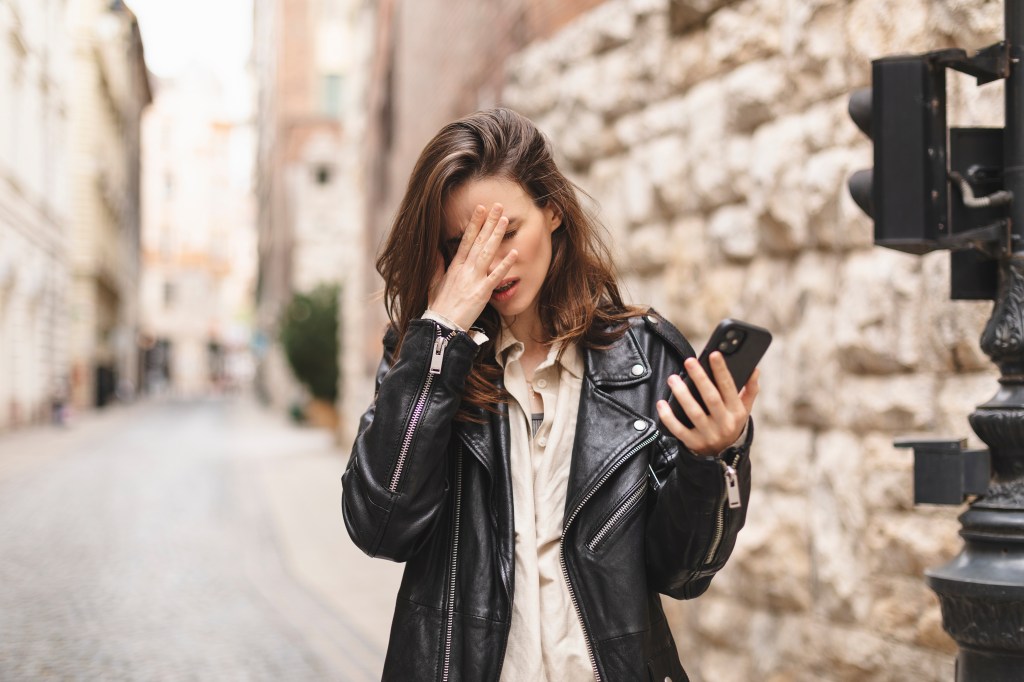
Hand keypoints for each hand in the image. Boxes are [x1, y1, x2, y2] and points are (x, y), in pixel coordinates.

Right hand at [428, 203, 517, 329]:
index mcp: (455, 266)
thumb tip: (437, 251)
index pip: (466, 239)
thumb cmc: (439, 306)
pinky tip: (514, 252)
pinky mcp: (482, 292)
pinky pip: (496, 276)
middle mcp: (465, 269)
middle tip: (497, 206)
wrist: (442, 325)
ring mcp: (474, 279)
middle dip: (488, 222)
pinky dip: (505, 264)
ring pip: (487, 252)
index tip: (480, 209)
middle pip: (478, 241)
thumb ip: (437, 266)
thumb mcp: (434, 283)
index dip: (474, 223)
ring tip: (504, 220)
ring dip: (496, 235)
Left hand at [655, 353, 759, 456]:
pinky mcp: (693, 443)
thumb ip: (750, 390)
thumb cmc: (731, 424)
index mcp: (736, 412)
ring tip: (673, 378)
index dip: (722, 371)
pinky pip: (678, 430)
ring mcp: (708, 434)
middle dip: (700, 379)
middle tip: (689, 361)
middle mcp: (724, 423)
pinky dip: (668, 417)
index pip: (729, 388)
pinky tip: (661, 403)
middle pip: (711, 398)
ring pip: (694, 413)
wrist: (723, 455)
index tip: (714, 354)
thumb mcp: (744, 410)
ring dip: (682, 394)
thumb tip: (755, 369)